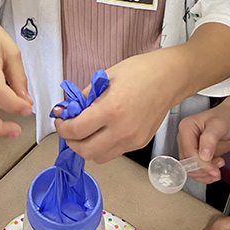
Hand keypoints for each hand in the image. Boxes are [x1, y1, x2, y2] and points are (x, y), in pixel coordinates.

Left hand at [54, 52, 175, 162]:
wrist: (169, 78)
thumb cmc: (140, 72)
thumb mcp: (106, 78)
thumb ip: (85, 97)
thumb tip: (69, 110)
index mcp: (111, 110)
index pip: (76, 130)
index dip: (62, 127)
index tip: (60, 120)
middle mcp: (122, 130)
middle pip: (85, 151)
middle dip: (71, 141)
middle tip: (68, 129)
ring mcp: (132, 140)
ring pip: (99, 157)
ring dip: (87, 147)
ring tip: (85, 131)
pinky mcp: (140, 144)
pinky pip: (114, 152)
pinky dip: (103, 146)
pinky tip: (103, 131)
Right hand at [177, 90, 229, 182]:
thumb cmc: (227, 117)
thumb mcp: (219, 124)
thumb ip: (210, 138)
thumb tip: (203, 155)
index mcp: (186, 127)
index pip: (188, 152)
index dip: (200, 163)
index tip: (213, 169)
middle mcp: (185, 138)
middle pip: (187, 162)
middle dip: (202, 170)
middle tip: (216, 171)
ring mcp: (191, 147)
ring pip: (190, 169)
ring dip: (204, 174)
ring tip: (217, 169)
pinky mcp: (197, 155)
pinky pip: (196, 170)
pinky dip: (205, 175)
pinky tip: (215, 170)